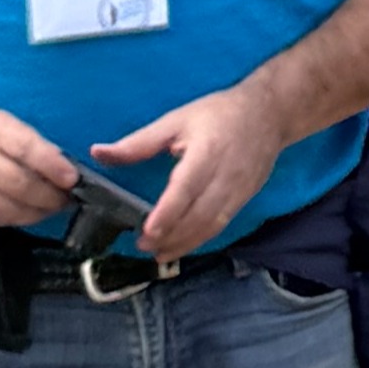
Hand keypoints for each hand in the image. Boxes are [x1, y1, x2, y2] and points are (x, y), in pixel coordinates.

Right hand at [0, 102, 77, 228]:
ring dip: (34, 213)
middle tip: (64, 200)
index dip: (53, 167)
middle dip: (49, 197)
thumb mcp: (5, 123)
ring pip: (6, 208)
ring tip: (48, 209)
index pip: (27, 150)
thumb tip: (64, 170)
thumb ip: (33, 146)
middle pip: (19, 185)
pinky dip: (12, 219)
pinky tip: (23, 213)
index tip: (72, 179)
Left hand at [93, 82, 295, 258]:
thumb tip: (98, 153)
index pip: (186, 189)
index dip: (167, 214)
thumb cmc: (219, 113)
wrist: (270, 113)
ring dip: (186, 243)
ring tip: (159, 254)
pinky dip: (201, 238)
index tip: (147, 232)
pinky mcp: (246, 197)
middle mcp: (226, 175)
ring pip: (212, 224)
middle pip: (199, 215)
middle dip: (172, 236)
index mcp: (207, 152)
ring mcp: (240, 189)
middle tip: (143, 247)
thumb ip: (138, 143)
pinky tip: (183, 245)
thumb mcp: (176, 120)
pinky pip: (222, 223)